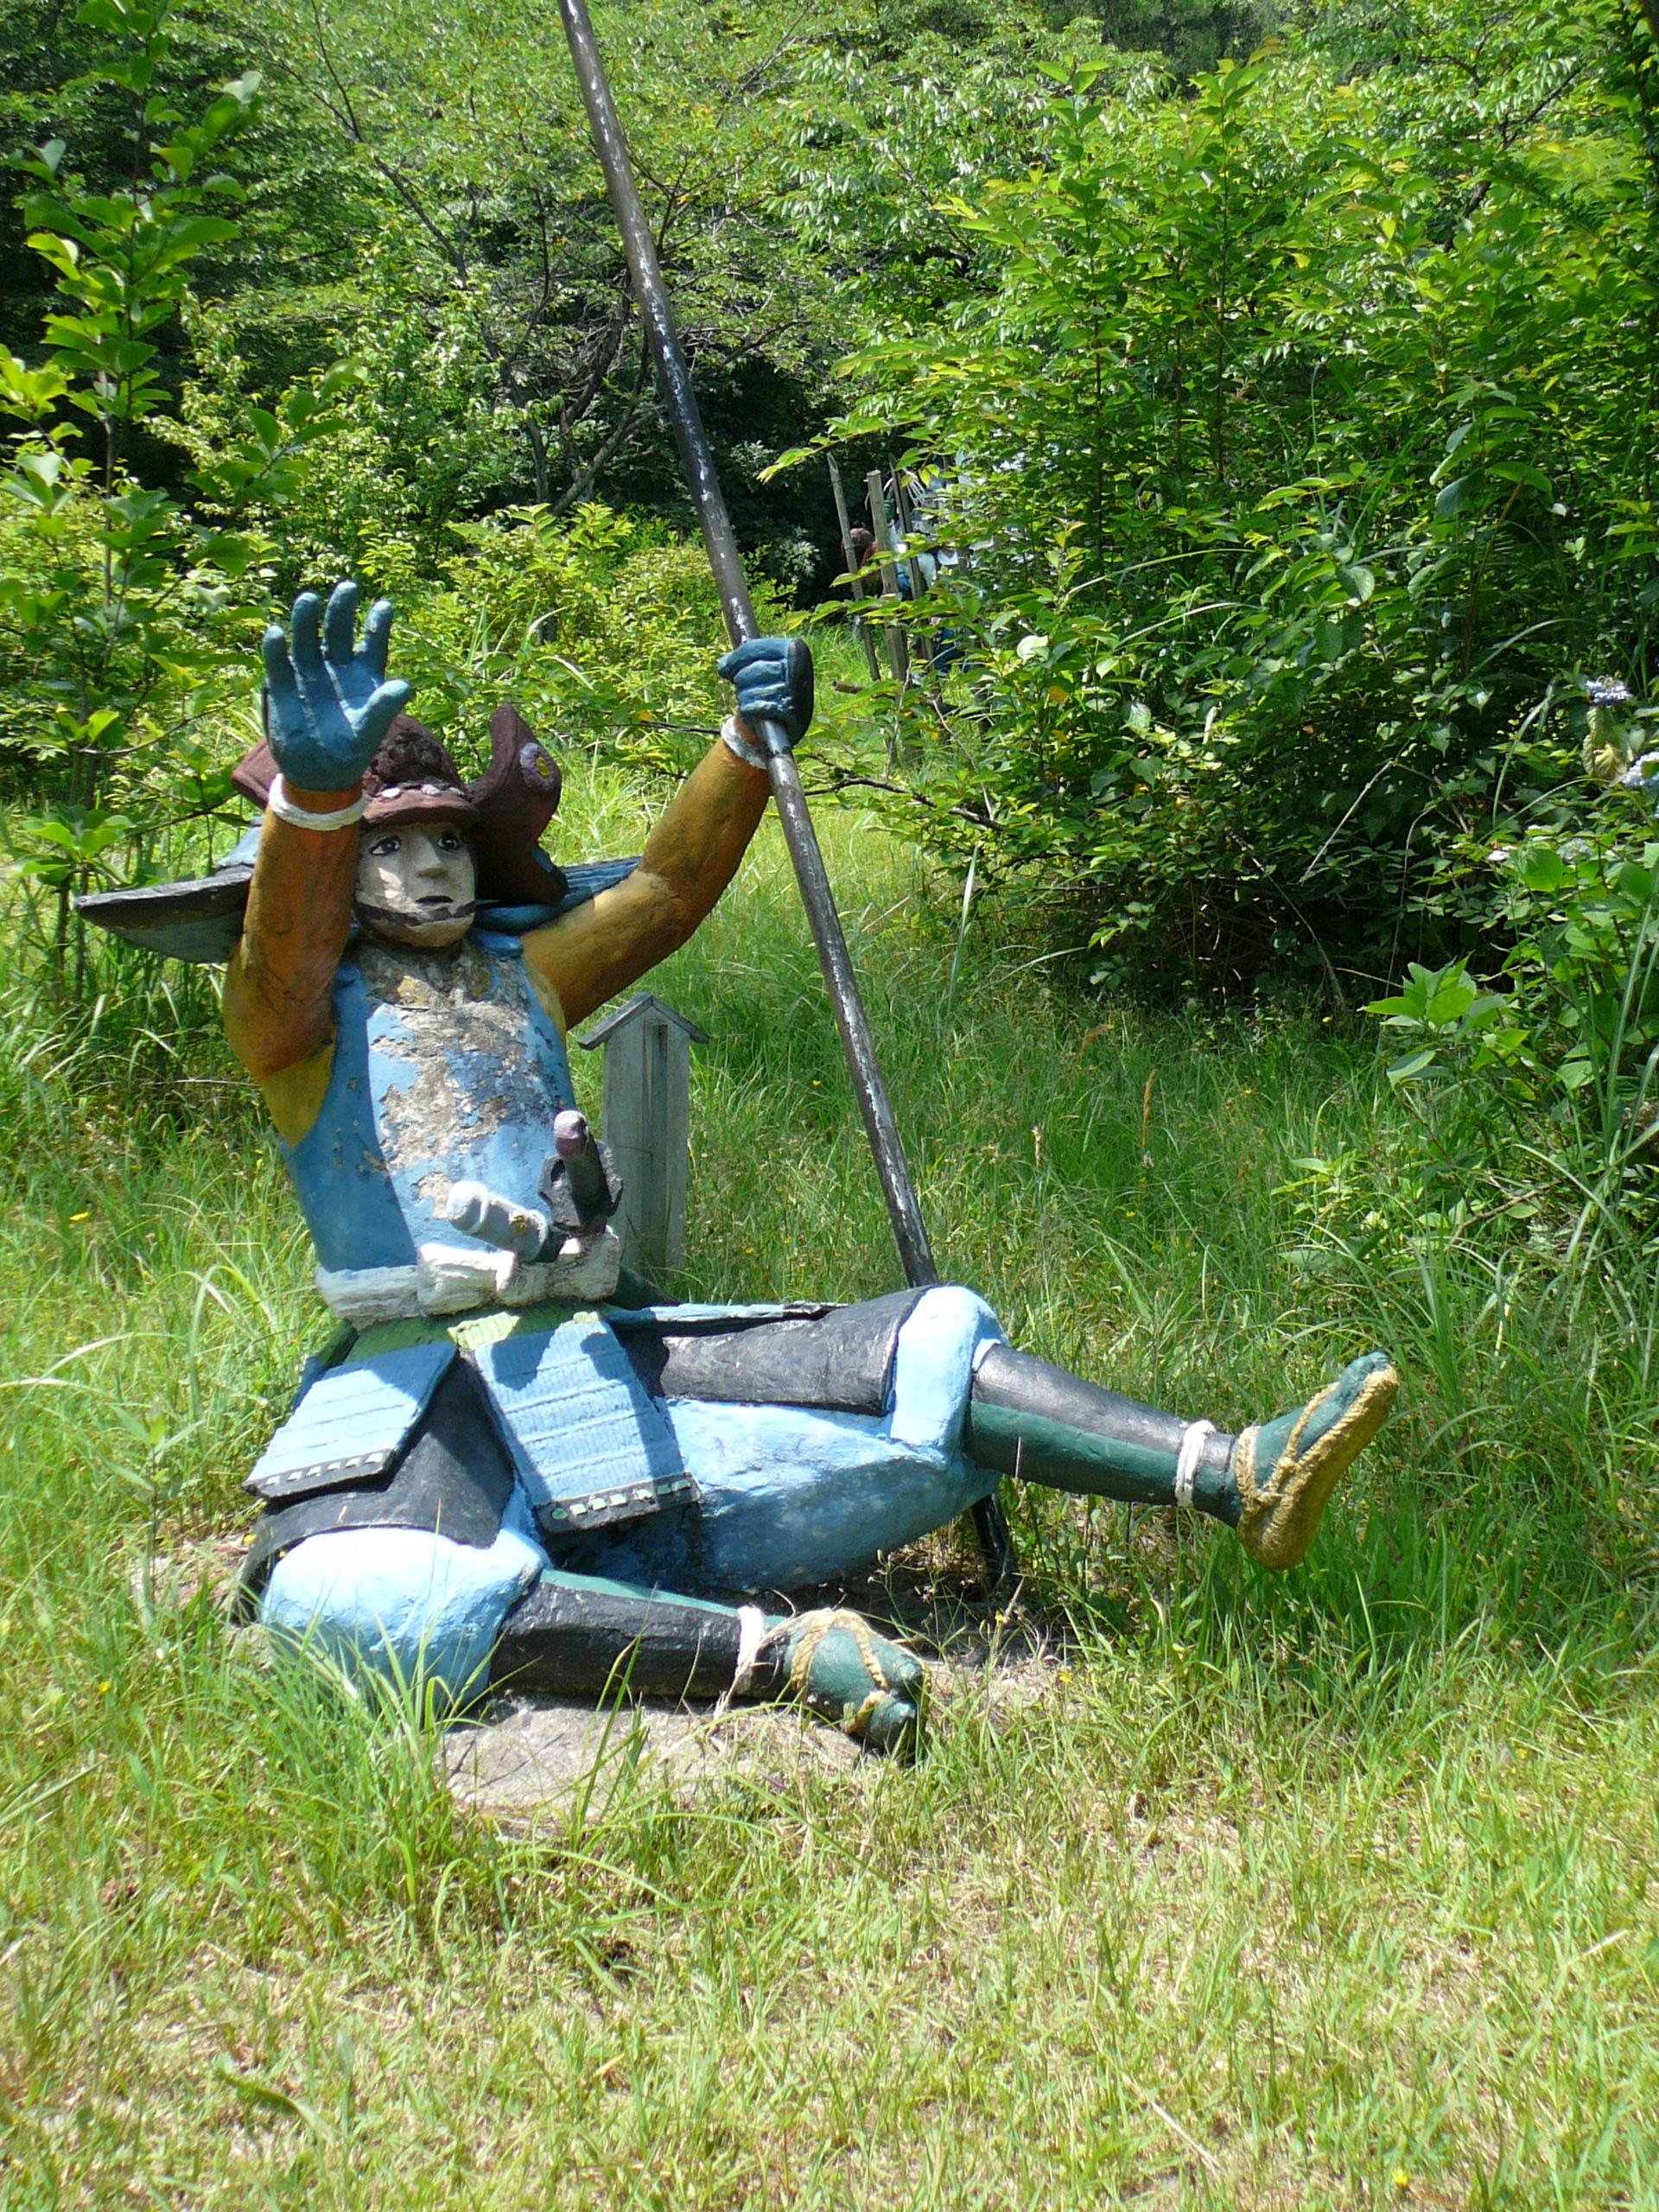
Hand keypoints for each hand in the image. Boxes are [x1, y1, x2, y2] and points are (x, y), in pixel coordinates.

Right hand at [261, 580, 410, 792]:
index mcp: (362, 674)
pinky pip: (279, 661)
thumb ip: (384, 706)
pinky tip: (277, 633)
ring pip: (306, 637)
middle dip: (341, 609)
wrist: (318, 772)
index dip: (378, 623)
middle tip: (347, 588)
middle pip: (337, 630)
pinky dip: (276, 647)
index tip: (384, 605)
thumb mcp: (370, 729)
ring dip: (306, 619)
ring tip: (309, 599)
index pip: (372, 642)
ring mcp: (308, 672)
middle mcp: (335, 666)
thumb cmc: (350, 750)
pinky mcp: (283, 684)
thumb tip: (405, 687)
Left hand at [717, 635, 813, 751]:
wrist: (794, 717)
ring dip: (744, 697)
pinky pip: (758, 707)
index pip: (754, 648)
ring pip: (752, 690)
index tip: (724, 670)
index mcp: (794, 647)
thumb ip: (744, 659)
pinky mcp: (791, 710)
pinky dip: (749, 709)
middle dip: (741, 680)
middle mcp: (798, 665)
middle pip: (752, 670)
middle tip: (744, 687)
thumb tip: (723, 665)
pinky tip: (751, 709)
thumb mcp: (764, 665)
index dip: (734, 660)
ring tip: (750, 699)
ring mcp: (796, 689)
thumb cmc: (775, 686)